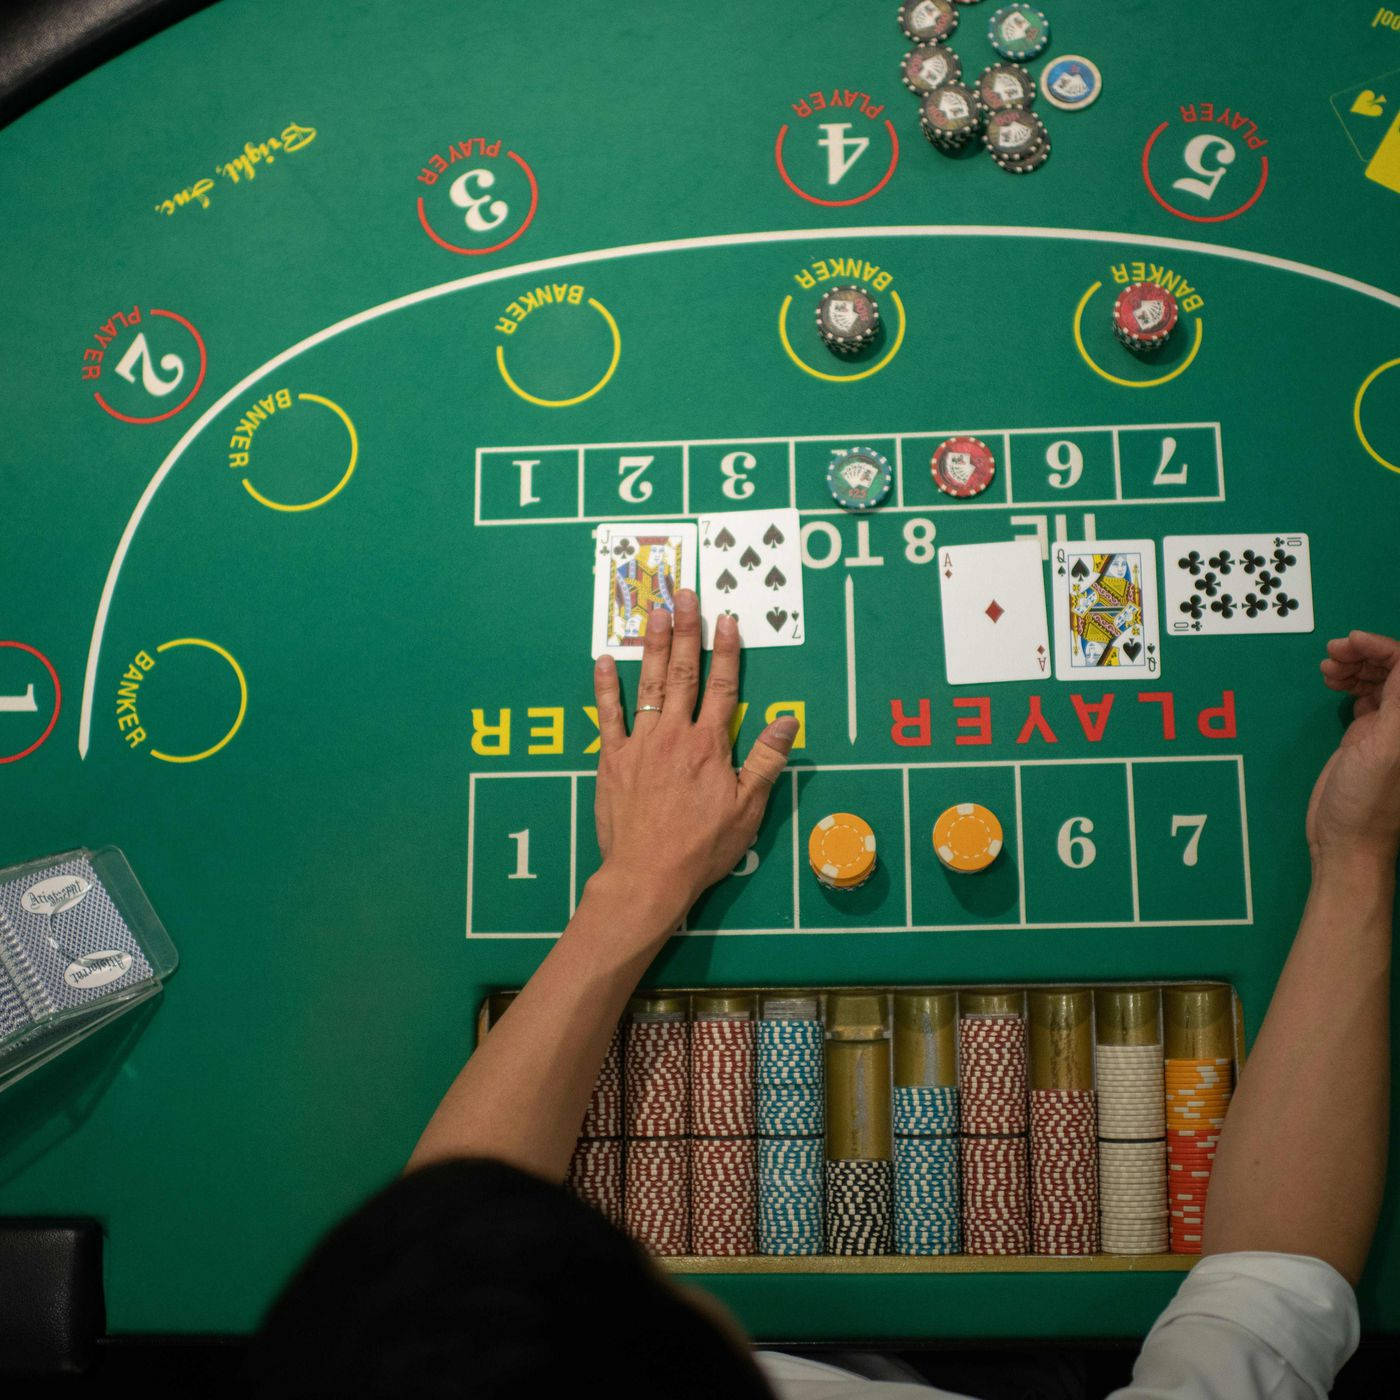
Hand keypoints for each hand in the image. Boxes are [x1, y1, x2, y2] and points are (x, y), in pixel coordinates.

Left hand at [590, 590, 798, 937]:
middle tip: (685, 594)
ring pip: (648, 684)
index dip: (726, 651)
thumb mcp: (748, 809)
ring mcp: (640, 744)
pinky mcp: (612, 759)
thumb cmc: (702, 847)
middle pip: (683, 673)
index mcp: (710, 744)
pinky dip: (606, 687)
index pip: (722, 687)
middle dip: (686, 631)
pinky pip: (608, 715)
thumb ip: (766, 760)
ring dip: (651, 645)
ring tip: (654, 610)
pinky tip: (603, 660)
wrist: (648, 875)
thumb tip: (788, 719)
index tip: (726, 619)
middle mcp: (674, 734)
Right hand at [1309, 631, 1399, 867]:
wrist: (1345, 841)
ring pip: (1379, 679)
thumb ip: (1398, 702)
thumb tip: (1397, 660)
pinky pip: (1365, 697)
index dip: (1382, 647)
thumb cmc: (1368, 801)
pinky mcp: (1367, 737)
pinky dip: (1349, 684)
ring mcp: (1389, 729)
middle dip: (1365, 654)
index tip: (1350, 641)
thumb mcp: (1387, 745)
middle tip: (1331, 655)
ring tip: (1328, 668)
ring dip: (1355, 666)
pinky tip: (1334, 685)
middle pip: (1395, 669)